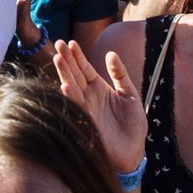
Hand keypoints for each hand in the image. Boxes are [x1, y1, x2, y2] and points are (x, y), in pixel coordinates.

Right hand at [53, 40, 145, 171]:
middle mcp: (89, 97)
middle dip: (67, 59)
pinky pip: (76, 106)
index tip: (71, 42)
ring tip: (58, 58)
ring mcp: (86, 108)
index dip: (78, 56)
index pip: (85, 68)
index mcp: (99, 88)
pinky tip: (64, 85)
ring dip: (64, 73)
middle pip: (75, 74)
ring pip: (72, 87)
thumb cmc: (133, 125)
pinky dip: (69, 96)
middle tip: (59, 43)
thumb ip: (120, 74)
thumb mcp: (131, 94)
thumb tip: (111, 53)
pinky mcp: (86, 121)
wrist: (134, 151)